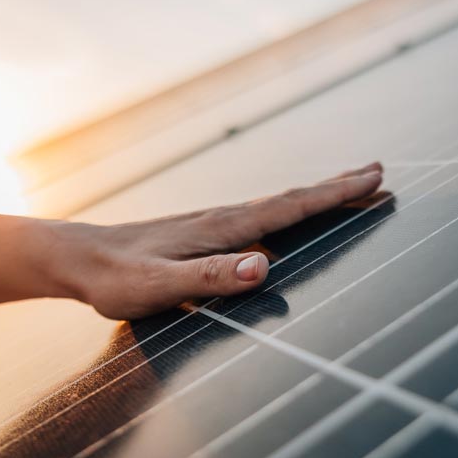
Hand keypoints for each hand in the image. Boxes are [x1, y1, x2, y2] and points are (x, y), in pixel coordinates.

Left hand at [43, 162, 382, 318]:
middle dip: (336, 187)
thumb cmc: (116, 277)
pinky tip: (284, 217)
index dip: (333, 194)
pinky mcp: (202, 232)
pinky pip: (258, 217)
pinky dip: (286, 210)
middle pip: (291, 199)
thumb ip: (210, 277)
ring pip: (276, 205)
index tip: (372, 178)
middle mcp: (222, 218)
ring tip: (346, 188)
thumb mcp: (159, 285)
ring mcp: (213, 223)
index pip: (289, 207)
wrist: (80, 258)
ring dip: (315, 196)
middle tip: (377, 172)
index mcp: (221, 228)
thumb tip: (264, 265)